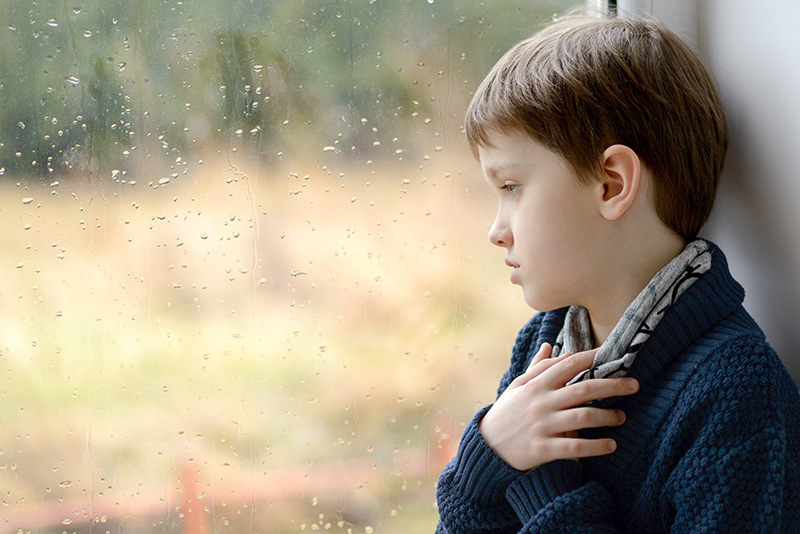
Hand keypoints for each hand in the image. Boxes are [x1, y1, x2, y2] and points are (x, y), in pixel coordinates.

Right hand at [478, 343, 638, 470]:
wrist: (487, 445)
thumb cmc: (506, 412)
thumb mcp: (517, 386)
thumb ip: (537, 368)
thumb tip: (550, 345)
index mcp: (536, 385)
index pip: (568, 365)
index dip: (592, 358)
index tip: (614, 355)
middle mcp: (541, 403)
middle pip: (583, 390)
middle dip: (612, 386)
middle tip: (635, 385)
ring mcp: (543, 426)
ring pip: (583, 418)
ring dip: (607, 417)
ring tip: (622, 417)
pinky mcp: (543, 449)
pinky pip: (574, 447)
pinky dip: (595, 447)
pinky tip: (611, 445)